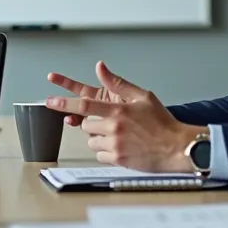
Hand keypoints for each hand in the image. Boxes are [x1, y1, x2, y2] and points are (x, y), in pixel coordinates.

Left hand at [46, 63, 201, 172]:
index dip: (64, 103)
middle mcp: (114, 128)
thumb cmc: (162, 123)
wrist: (177, 148)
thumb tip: (100, 68)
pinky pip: (99, 154)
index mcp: (118, 110)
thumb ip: (117, 83)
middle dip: (92, 123)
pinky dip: (106, 151)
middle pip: (86, 125)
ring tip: (119, 135)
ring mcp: (115, 145)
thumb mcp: (142, 96)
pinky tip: (121, 146)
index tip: (50, 101)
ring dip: (99, 137)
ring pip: (91, 140)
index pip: (84, 105)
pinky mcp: (118, 159)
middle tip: (110, 122)